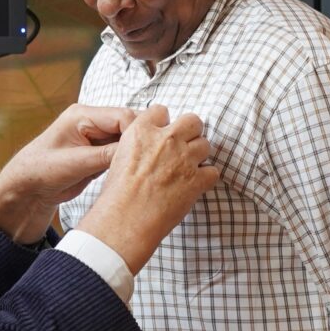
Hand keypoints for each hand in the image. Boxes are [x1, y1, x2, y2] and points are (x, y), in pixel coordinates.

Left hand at [0, 104, 138, 243]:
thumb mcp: (74, 163)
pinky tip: (137, 172)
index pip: (122, 116)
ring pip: (128, 139)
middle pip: (129, 125)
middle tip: (153, 160)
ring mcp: (97, 137)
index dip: (138, 132)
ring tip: (148, 167)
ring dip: (136, 151)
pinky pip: (122, 152)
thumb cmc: (41, 170)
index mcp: (82, 115)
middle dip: (141, 140)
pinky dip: (129, 161)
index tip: (148, 150)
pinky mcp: (99, 153)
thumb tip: (136, 151)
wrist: (27, 188)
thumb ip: (104, 156)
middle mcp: (92, 122)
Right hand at [75, 105, 217, 272]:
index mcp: (141, 131)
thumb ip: (139, 145)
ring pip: (205, 145)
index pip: (161, 110)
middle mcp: (165, 140)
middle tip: (182, 147)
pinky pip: (213, 172)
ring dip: (198, 156)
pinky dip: (206, 178)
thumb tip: (149, 147)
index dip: (163, 123)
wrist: (125, 220)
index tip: (162, 133)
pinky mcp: (197, 180)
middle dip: (190, 132)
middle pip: (192, 121)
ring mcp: (184, 159)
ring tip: (186, 169)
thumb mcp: (119, 158)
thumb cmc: (117, 195)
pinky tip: (193, 185)